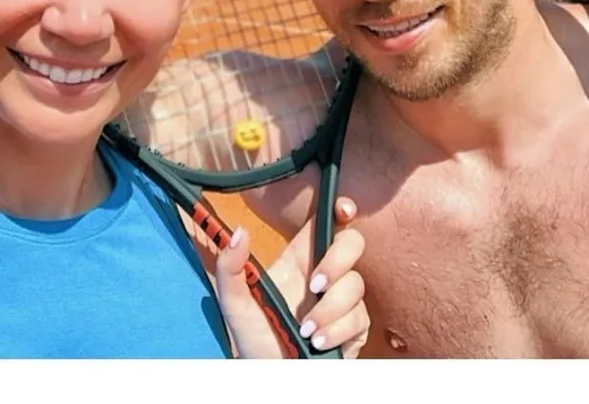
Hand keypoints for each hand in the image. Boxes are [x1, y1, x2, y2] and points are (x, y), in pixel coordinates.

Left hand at [214, 197, 367, 358]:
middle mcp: (324, 276)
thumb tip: (239, 232)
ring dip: (329, 309)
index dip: (339, 210)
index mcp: (299, 260)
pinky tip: (316, 342)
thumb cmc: (253, 340)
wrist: (271, 378)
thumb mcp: (234, 304)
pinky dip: (336, 331)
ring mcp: (343, 301)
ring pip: (355, 285)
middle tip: (314, 286)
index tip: (341, 210)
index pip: (325, 224)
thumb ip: (230, 268)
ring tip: (305, 331)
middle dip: (336, 261)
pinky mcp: (355, 327)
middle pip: (352, 243)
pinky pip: (358, 318)